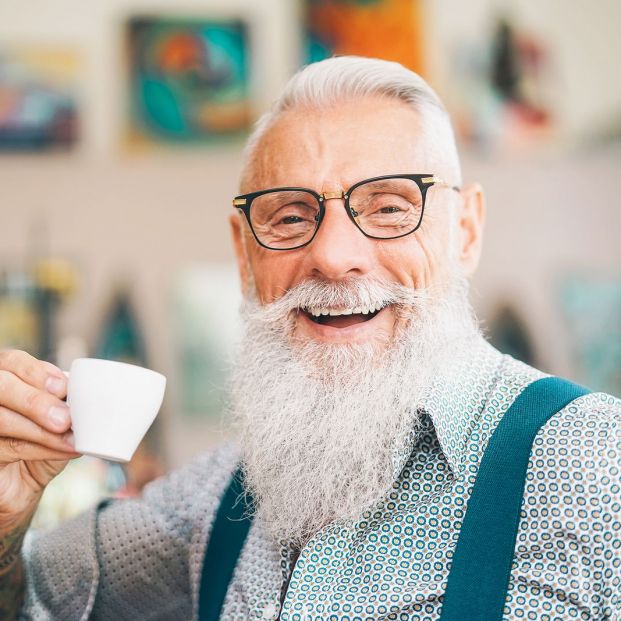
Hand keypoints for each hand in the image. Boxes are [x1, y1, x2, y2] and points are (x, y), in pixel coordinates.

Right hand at [0, 350, 79, 528]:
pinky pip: (7, 447)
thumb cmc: (40, 443)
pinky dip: (41, 448)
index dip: (35, 371)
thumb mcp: (58, 417)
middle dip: (35, 400)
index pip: (12, 361)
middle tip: (65, 419)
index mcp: (7, 378)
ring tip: (70, 437)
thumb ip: (67, 401)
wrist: (20, 487)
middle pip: (1, 385)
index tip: (63, 387)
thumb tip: (94, 394)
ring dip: (41, 430)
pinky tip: (65, 450)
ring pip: (2, 418)